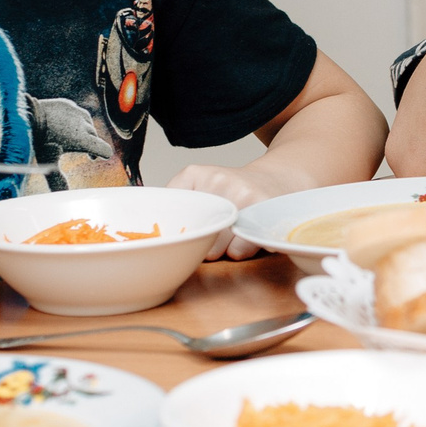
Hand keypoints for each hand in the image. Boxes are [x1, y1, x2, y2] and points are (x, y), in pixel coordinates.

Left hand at [164, 162, 280, 259]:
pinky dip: (240, 251)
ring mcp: (244, 196)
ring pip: (215, 249)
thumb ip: (172, 202)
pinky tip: (245, 235)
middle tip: (211, 232)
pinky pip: (238, 252)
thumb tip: (149, 236)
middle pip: (193, 237)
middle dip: (199, 243)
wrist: (276, 178)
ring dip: (220, 250)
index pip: (169, 215)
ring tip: (230, 233)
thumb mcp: (198, 184)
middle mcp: (219, 182)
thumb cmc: (232, 190)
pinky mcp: (263, 214)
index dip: (174, 232)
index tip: (178, 237)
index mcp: (195, 175)